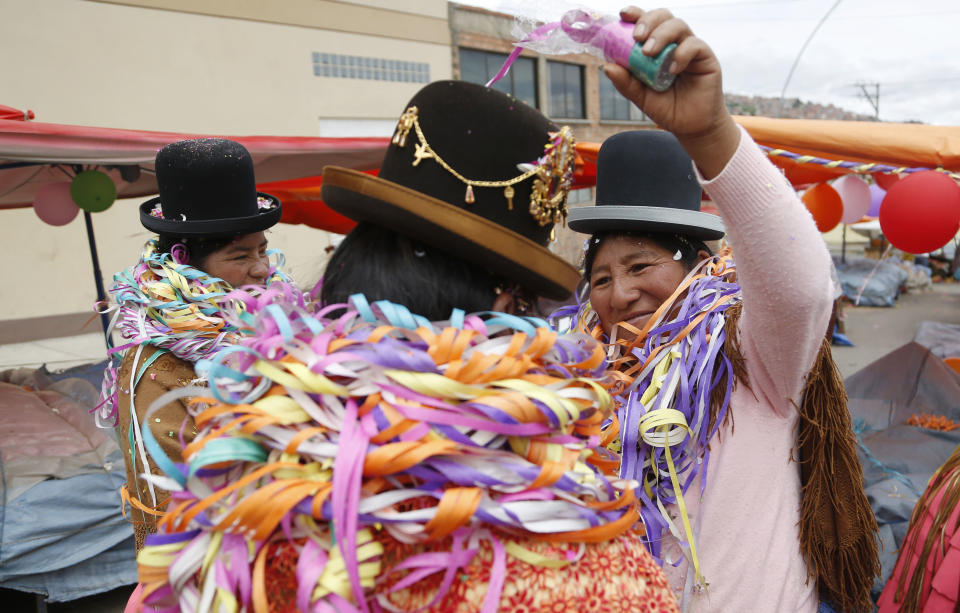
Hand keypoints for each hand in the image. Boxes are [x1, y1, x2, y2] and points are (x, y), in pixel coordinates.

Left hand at [607, 7, 739, 177]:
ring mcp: (690, 48)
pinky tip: (672, 70)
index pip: (646, 22)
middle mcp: (673, 43)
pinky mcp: (706, 57)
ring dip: (661, 35)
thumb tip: (606, 66)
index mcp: (656, 47)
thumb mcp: (641, 96)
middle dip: (648, 21)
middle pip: (663, 16)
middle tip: (637, 37)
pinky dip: (681, 54)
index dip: (635, 14)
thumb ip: (626, 82)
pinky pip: (695, 45)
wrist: (691, 126)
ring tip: (649, 52)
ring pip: (678, 25)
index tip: (623, 15)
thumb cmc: (667, 108)